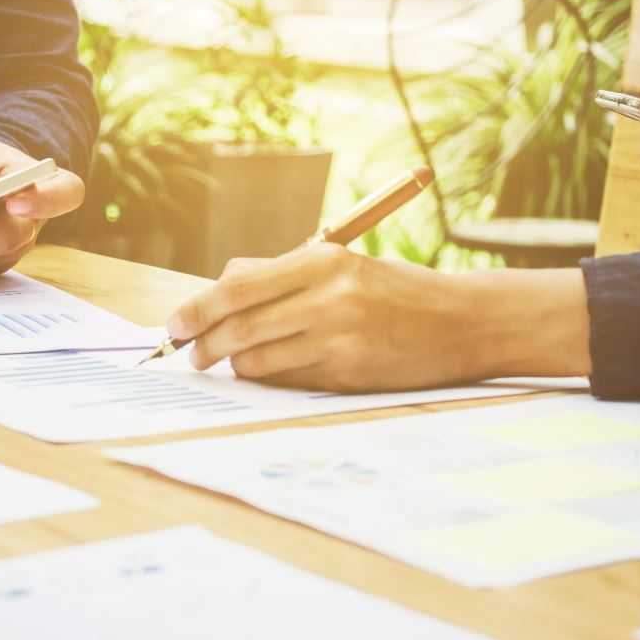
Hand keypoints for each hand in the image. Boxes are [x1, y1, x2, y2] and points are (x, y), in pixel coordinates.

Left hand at [164, 244, 590, 391]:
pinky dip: (266, 379)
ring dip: (232, 366)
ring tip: (228, 364)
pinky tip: (267, 374)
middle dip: (203, 344)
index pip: (235, 287)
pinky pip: (285, 380)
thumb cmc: (395, 293)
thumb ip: (280, 274)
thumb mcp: (341, 266)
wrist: (464, 321)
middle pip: (237, 326)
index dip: (195, 310)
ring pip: (255, 358)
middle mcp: (327, 295)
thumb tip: (219, 285)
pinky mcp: (347, 370)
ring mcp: (338, 334)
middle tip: (191, 354)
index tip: (175, 324)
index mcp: (320, 260)